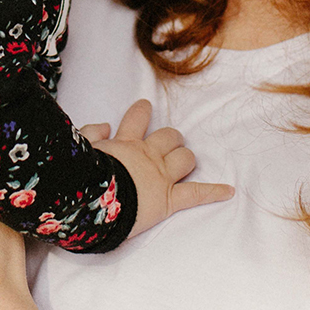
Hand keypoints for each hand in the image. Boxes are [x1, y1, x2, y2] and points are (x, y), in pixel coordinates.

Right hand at [79, 100, 233, 236]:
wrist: (94, 202)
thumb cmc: (83, 177)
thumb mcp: (81, 148)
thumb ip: (91, 133)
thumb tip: (105, 125)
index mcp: (126, 144)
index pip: (137, 119)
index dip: (142, 111)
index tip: (146, 107)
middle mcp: (147, 156)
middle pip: (170, 137)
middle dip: (172, 139)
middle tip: (169, 144)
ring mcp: (161, 177)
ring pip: (185, 158)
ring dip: (186, 158)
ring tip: (184, 162)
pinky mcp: (169, 199)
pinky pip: (196, 193)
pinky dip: (213, 192)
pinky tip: (228, 191)